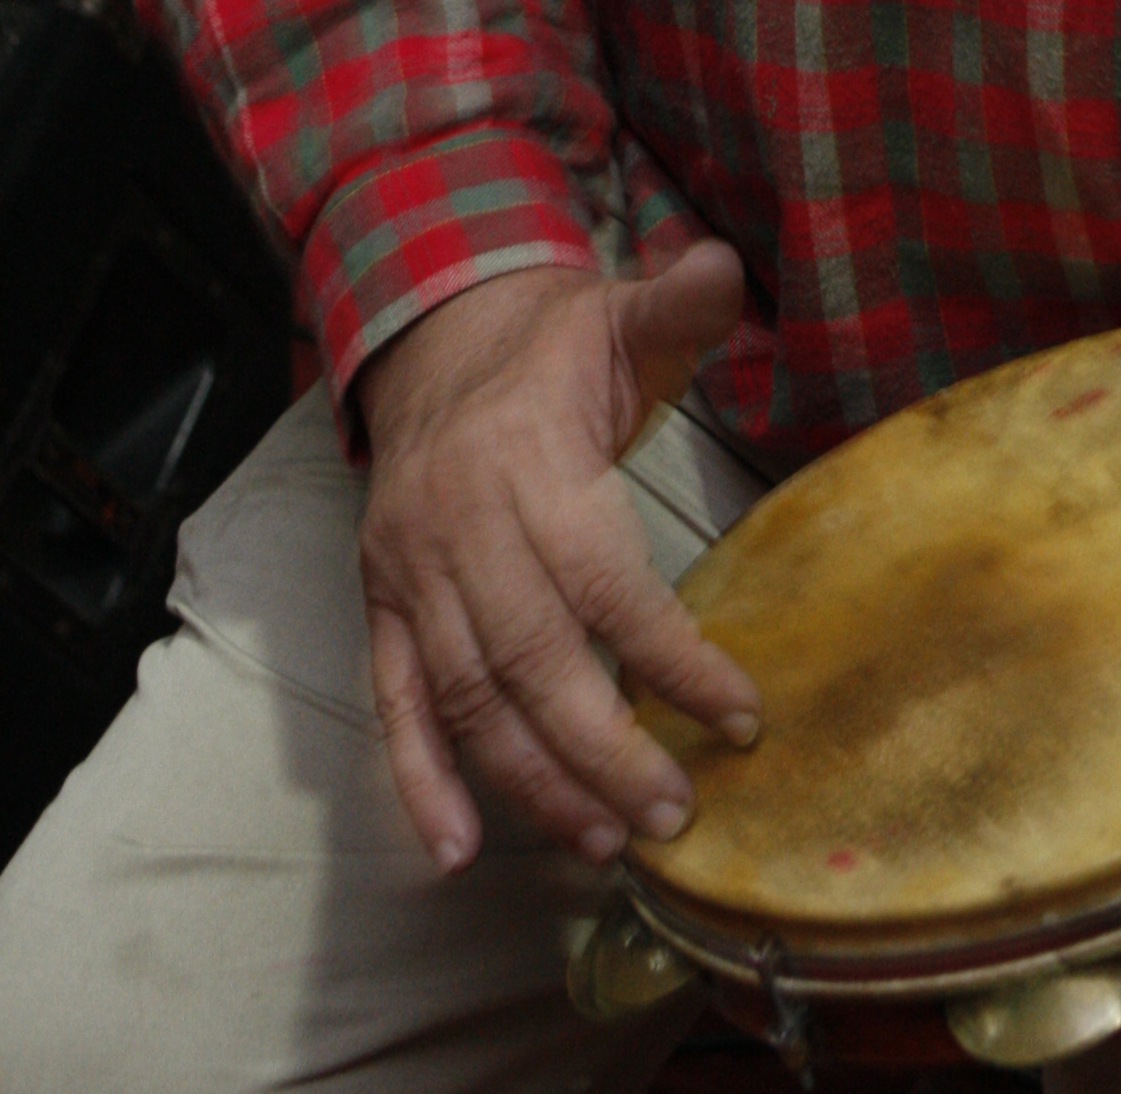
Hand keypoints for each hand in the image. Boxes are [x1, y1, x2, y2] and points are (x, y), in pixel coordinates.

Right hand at [353, 240, 759, 872]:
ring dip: (532, 783)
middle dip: (604, 751)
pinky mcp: (380, 604)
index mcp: (528, 461)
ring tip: (603, 842)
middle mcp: (460, 526)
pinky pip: (392, 703)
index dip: (673, 654)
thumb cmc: (550, 345)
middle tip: (672, 814)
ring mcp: (411, 572)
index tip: (740, 713)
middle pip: (531, 661)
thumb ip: (676, 306)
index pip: (604, 582)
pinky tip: (455, 852)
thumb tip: (723, 269)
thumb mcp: (619, 311)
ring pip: (467, 698)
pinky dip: (418, 781)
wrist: (434, 337)